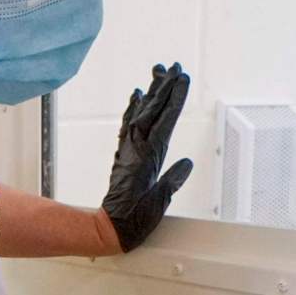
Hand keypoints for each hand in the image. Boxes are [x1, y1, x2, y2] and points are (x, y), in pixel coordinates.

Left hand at [101, 63, 194, 251]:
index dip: (175, 99)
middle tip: (174, 66)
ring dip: (151, 92)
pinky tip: (137, 96)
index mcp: (148, 158)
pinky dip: (134, 108)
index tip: (183, 80)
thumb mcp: (159, 203)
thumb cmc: (134, 220)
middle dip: (164, 87)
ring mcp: (129, 150)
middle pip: (152, 110)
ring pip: (141, 113)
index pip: (165, 121)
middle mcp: (137, 149)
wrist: (109, 228)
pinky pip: (129, 124)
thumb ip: (172, 182)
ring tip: (159, 71)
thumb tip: (186, 163)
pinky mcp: (125, 155)